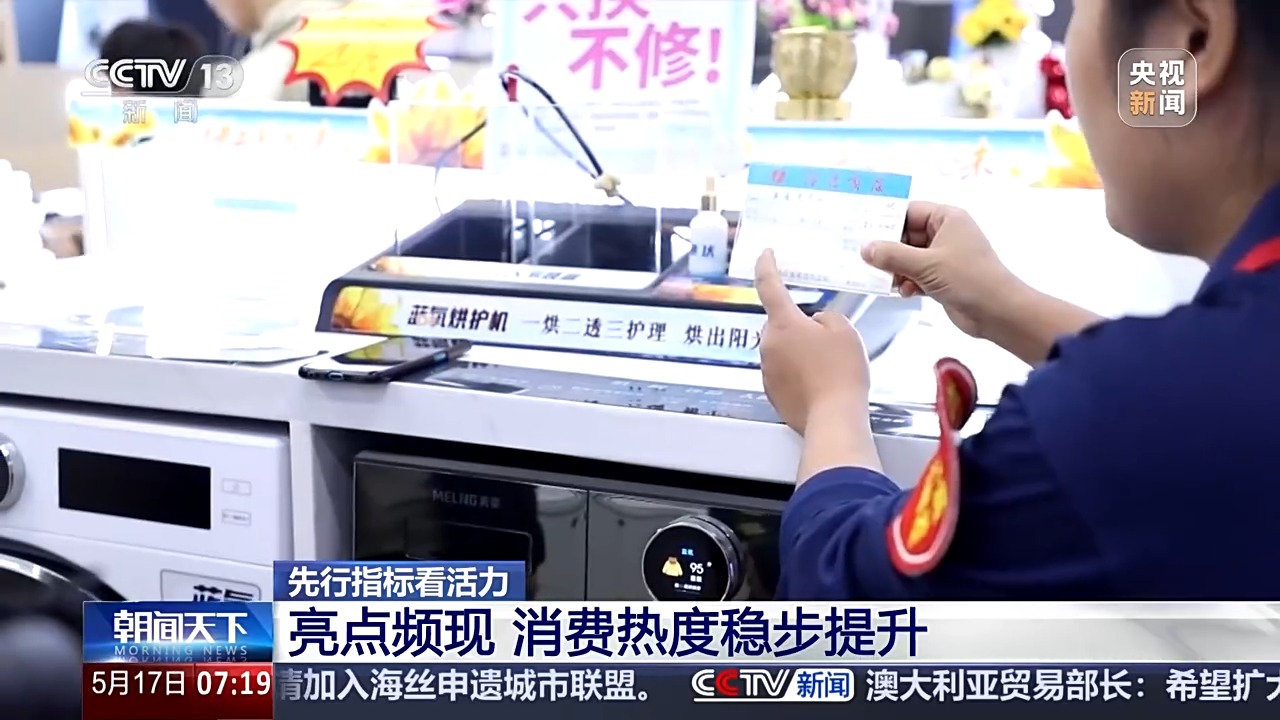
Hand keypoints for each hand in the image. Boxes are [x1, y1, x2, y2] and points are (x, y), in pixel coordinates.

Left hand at [755, 250, 869, 434]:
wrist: (833, 419)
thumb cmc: (840, 375)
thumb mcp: (844, 331)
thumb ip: (826, 317)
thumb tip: (816, 323)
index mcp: (783, 323)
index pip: (769, 285)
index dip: (767, 266)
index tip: (765, 255)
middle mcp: (768, 344)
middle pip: (780, 323)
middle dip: (798, 325)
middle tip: (826, 339)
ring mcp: (767, 369)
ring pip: (782, 348)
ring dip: (799, 350)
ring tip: (827, 366)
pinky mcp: (772, 391)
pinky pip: (783, 371)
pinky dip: (798, 372)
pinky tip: (819, 381)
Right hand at [861, 201, 1021, 337]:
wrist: (998, 312)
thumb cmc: (969, 278)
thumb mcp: (925, 264)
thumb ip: (892, 255)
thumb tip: (865, 248)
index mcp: (947, 218)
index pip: (908, 211)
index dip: (885, 220)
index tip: (862, 230)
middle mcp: (945, 233)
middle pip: (906, 235)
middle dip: (888, 250)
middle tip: (865, 259)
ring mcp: (944, 256)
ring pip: (909, 257)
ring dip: (896, 269)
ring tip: (886, 280)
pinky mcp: (943, 277)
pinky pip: (916, 274)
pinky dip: (908, 282)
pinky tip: (904, 292)